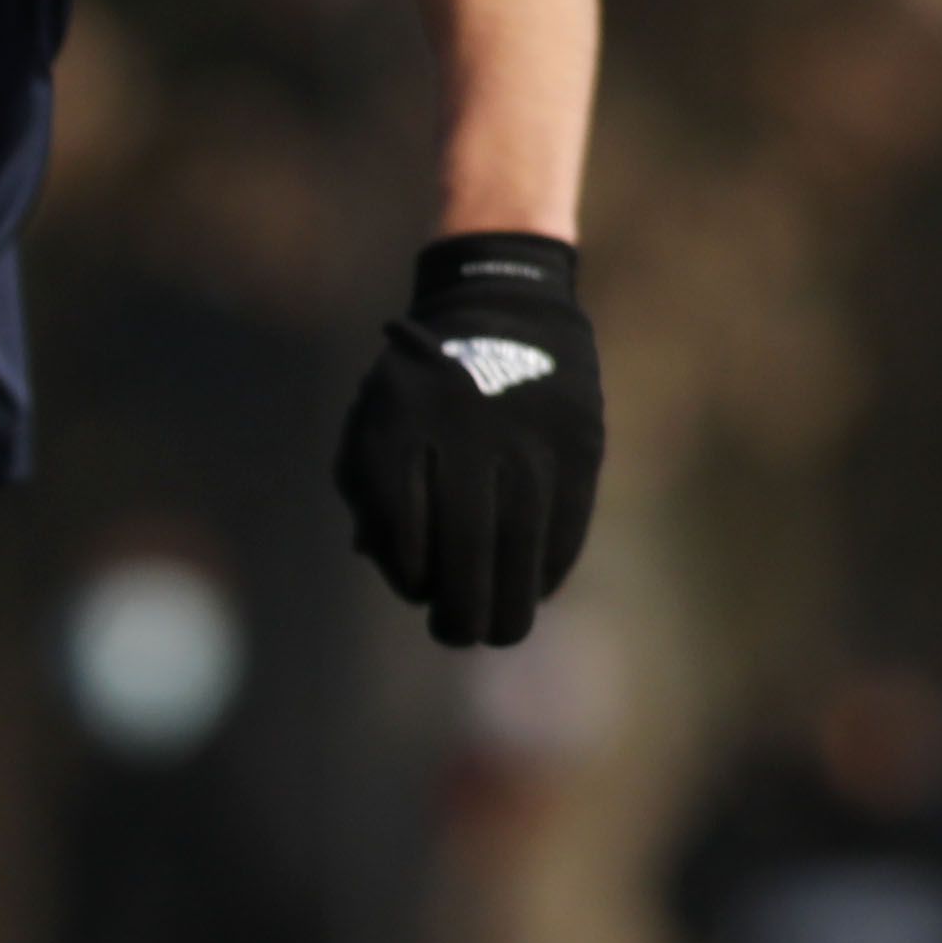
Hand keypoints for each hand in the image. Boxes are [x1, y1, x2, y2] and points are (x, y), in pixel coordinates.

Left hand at [336, 233, 601, 646]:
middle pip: (465, 542)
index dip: (410, 573)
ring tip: (502, 631)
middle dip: (462, 606)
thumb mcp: (374, 415)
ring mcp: (526, 434)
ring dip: (512, 601)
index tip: (418, 592)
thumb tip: (374, 558)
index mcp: (400, 422)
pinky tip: (538, 589)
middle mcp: (464, 428)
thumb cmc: (424, 385)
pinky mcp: (577, 439)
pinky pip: (567, 520)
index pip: (402, 522)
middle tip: (459, 635)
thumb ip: (364, 486)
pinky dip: (551, 566)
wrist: (505, 306)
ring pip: (521, 540)